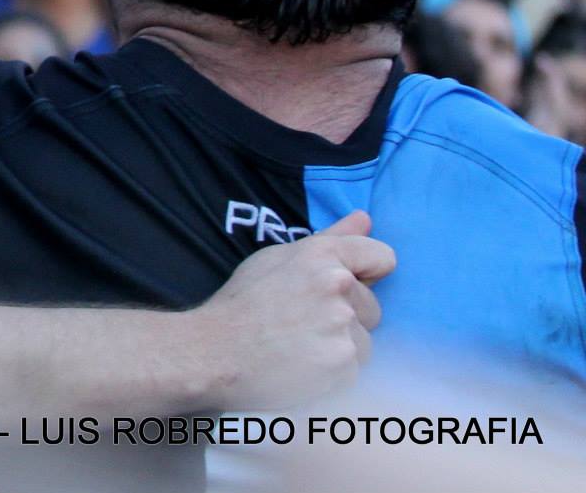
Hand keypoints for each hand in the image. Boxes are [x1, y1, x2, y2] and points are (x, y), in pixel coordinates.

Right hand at [182, 210, 392, 408]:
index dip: (365, 274)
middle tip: (302, 325)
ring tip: (299, 348)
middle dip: (347, 319)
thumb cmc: (243, 304)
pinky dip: (332, 375)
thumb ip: (329, 239)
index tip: (338, 290)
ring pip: (364, 342)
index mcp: (322, 254)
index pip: (382, 257)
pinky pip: (354, 371)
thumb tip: (366, 218)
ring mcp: (341, 325)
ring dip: (339, 349)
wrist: (213, 351)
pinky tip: (301, 369)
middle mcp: (337, 284)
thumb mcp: (278, 259)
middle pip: (372, 307)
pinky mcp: (343, 364)